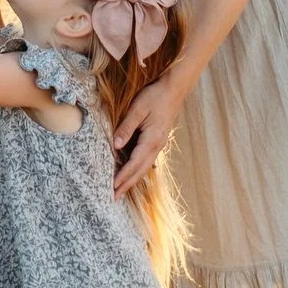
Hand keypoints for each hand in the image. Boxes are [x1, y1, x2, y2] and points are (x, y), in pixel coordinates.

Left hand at [112, 68, 191, 198]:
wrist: (174, 90)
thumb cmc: (155, 96)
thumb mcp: (138, 108)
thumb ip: (126, 127)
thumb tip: (116, 145)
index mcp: (152, 139)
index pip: (134, 163)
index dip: (123, 176)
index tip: (113, 187)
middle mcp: (157, 146)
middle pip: (140, 170)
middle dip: (127, 184)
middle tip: (114, 198)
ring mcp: (159, 145)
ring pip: (144, 167)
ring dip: (132, 180)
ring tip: (121, 190)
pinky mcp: (157, 141)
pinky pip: (147, 161)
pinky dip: (138, 170)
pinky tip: (132, 174)